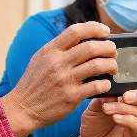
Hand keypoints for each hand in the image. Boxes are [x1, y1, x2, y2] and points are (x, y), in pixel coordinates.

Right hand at [0, 22, 117, 136]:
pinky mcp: (71, 97)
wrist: (22, 109)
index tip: (105, 32)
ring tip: (113, 67)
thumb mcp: (41, 59)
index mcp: (50, 50)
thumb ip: (59, 48)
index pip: (76, 31)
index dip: (95, 28)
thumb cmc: (34, 83)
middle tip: (113, 51)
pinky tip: (105, 84)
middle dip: (108, 47)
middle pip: (92, 47)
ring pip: (98, 65)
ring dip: (111, 64)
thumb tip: (83, 38)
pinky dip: (106, 84)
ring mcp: (65, 80)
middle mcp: (58, 63)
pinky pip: (97, 86)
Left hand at [71, 90, 136, 136]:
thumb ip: (102, 97)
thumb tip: (108, 89)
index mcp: (132, 103)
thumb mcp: (95, 107)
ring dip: (124, 108)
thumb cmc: (94, 128)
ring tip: (107, 109)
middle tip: (125, 96)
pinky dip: (127, 120)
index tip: (121, 84)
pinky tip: (115, 118)